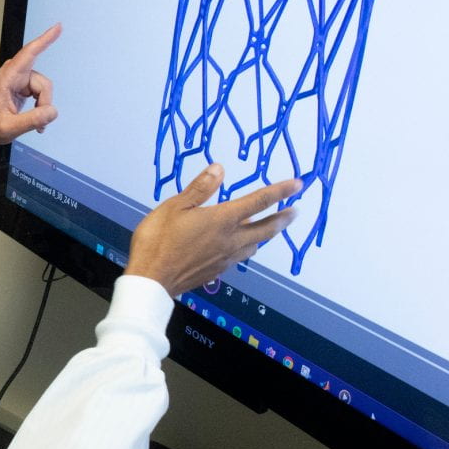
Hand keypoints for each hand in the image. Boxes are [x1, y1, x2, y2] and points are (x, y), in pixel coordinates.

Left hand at [0, 23, 61, 145]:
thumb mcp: (8, 128)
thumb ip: (31, 120)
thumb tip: (52, 111)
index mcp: (7, 78)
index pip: (28, 54)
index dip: (44, 40)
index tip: (57, 27)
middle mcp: (14, 74)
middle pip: (43, 83)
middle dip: (44, 103)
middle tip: (38, 124)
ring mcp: (20, 80)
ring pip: (44, 89)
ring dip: (42, 107)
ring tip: (34, 124)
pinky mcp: (23, 86)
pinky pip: (41, 93)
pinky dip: (41, 107)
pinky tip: (36, 119)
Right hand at [125, 165, 300, 296]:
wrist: (151, 279)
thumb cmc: (158, 240)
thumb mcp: (175, 206)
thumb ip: (200, 188)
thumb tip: (219, 169)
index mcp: (222, 220)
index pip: (259, 202)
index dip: (281, 191)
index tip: (298, 184)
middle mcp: (230, 239)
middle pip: (266, 228)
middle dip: (283, 218)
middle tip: (295, 211)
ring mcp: (225, 258)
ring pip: (255, 245)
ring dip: (266, 235)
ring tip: (270, 229)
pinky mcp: (217, 271)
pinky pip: (240, 257)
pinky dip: (247, 248)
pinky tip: (241, 248)